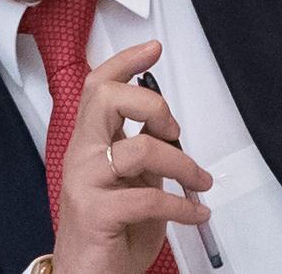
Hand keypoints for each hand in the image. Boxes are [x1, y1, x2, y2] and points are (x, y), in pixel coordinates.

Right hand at [51, 40, 212, 273]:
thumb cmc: (110, 232)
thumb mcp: (132, 184)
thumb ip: (144, 153)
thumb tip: (167, 128)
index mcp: (89, 143)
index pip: (97, 88)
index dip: (124, 62)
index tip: (152, 48)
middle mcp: (81, 156)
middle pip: (106, 98)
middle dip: (152, 105)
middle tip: (173, 130)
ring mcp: (85, 182)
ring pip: (139, 148)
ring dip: (183, 165)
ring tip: (200, 183)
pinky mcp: (96, 212)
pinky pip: (149, 198)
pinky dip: (183, 207)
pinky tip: (196, 214)